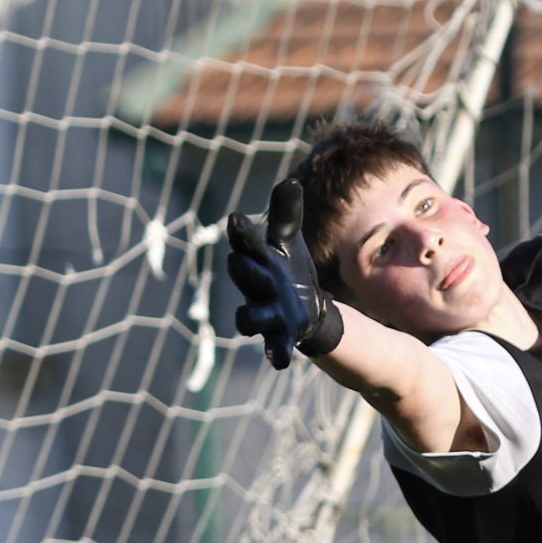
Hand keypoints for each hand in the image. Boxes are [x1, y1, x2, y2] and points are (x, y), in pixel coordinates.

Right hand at [226, 178, 343, 368]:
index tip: (238, 219)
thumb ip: (286, 214)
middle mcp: (254, 285)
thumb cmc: (287, 267)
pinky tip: (280, 361)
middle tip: (259, 267)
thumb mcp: (288, 241)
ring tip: (250, 320)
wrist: (304, 302)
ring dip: (250, 318)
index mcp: (255, 258)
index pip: (244, 243)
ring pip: (247, 318)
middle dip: (248, 272)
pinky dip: (277, 353)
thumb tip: (289, 181)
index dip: (241, 233)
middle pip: (243, 276)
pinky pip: (275, 346)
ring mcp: (265, 311)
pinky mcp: (280, 334)